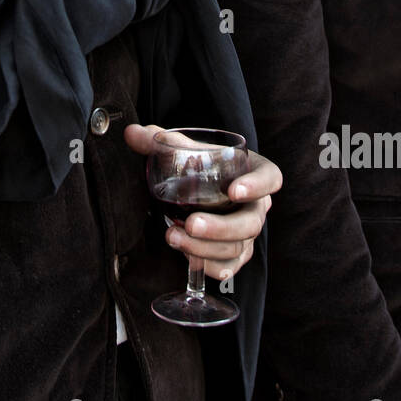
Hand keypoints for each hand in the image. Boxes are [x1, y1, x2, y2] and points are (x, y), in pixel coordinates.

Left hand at [123, 123, 280, 280]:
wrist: (198, 187)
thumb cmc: (200, 163)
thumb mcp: (184, 149)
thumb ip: (159, 141)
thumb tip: (130, 133)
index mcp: (254, 171)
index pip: (270, 178)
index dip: (258, 185)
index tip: (234, 190)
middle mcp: (257, 205)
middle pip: (251, 222)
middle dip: (221, 227)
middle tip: (191, 223)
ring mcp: (248, 232)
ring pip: (237, 247)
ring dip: (206, 247)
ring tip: (173, 237)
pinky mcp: (236, 253)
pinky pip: (230, 266)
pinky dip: (210, 266)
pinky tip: (188, 259)